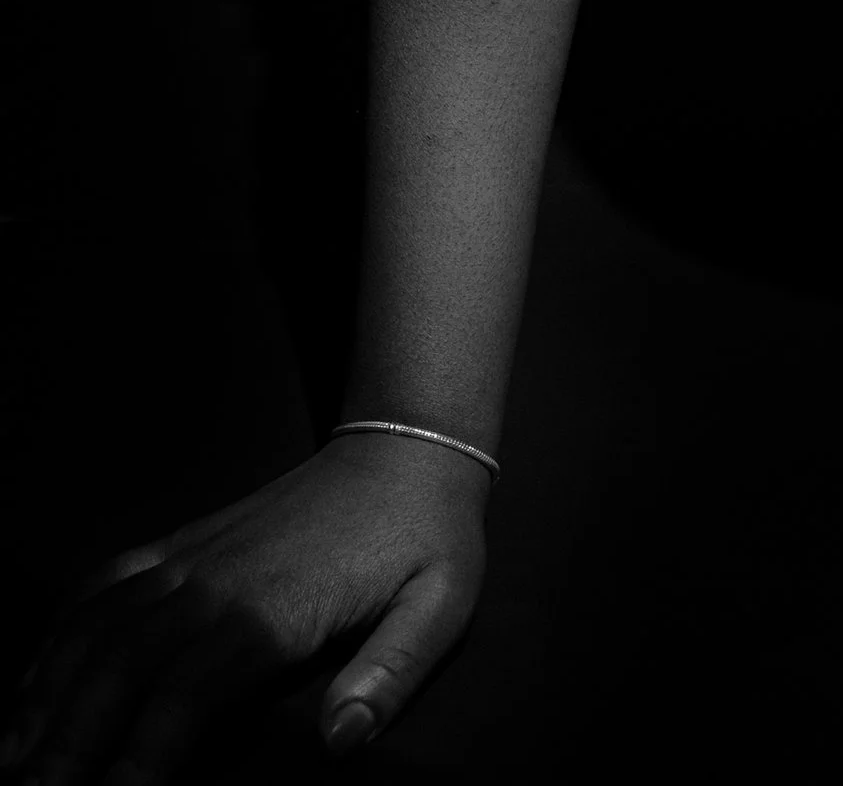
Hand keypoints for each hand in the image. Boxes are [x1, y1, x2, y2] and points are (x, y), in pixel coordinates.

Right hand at [1, 435, 487, 784]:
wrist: (407, 447)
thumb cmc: (425, 539)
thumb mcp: (439, 605)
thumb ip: (392, 674)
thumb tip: (343, 741)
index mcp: (275, 609)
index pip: (186, 695)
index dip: (139, 759)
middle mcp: (218, 581)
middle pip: (121, 666)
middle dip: (70, 740)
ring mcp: (194, 557)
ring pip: (99, 625)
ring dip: (49, 692)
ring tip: (13, 761)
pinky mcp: (184, 543)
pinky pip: (106, 583)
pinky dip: (61, 631)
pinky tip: (34, 680)